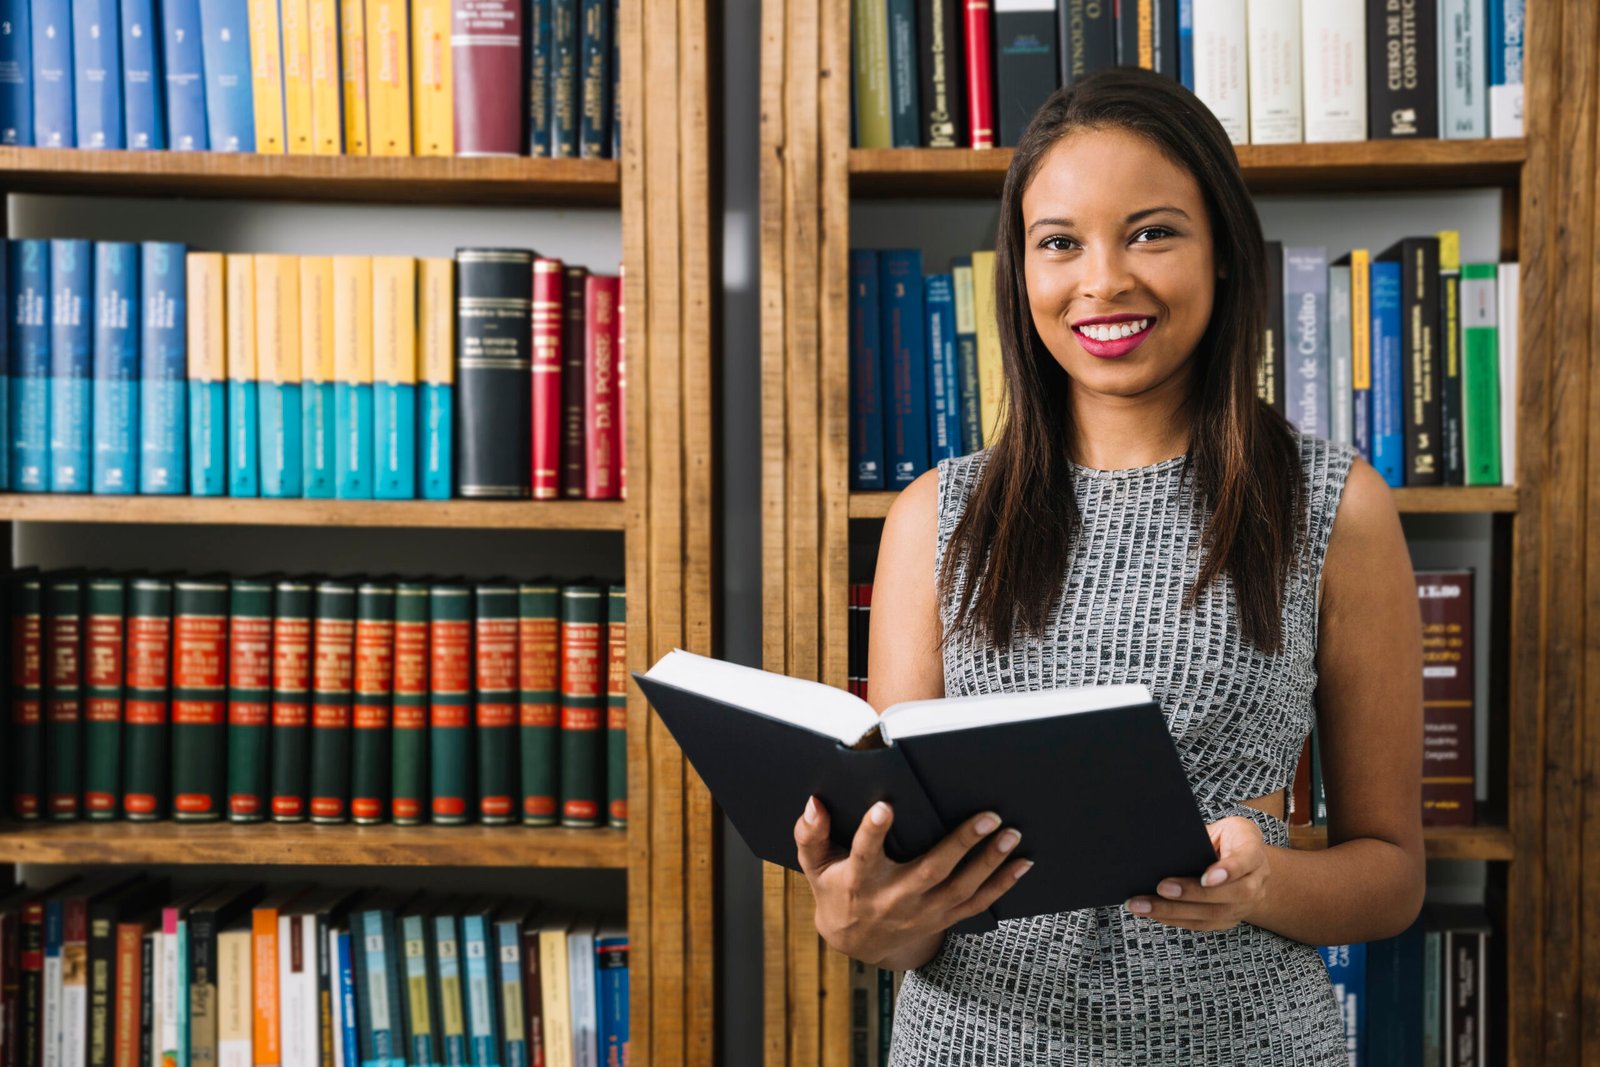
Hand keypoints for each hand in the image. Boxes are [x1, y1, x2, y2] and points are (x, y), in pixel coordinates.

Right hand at [792, 795, 1033, 969]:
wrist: (857, 942)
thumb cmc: (835, 891)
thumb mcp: (815, 866)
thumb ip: (810, 835)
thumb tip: (814, 803)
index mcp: (859, 881)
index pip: (864, 855)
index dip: (873, 833)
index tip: (884, 808)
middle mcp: (894, 898)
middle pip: (930, 871)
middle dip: (961, 844)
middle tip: (987, 816)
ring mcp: (923, 912)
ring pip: (961, 888)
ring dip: (990, 862)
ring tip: (1011, 834)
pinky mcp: (943, 918)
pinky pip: (977, 904)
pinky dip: (1002, 885)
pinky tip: (1023, 864)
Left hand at [1124, 815, 1270, 932]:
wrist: (1249, 861)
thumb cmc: (1229, 837)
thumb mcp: (1223, 827)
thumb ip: (1202, 835)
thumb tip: (1164, 842)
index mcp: (1253, 851)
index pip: (1245, 862)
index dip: (1228, 871)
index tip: (1205, 877)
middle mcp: (1256, 882)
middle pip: (1229, 894)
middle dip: (1192, 893)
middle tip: (1161, 888)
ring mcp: (1244, 905)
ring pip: (1213, 914)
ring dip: (1173, 911)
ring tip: (1141, 905)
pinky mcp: (1229, 919)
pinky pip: (1202, 924)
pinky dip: (1174, 919)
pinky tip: (1150, 913)